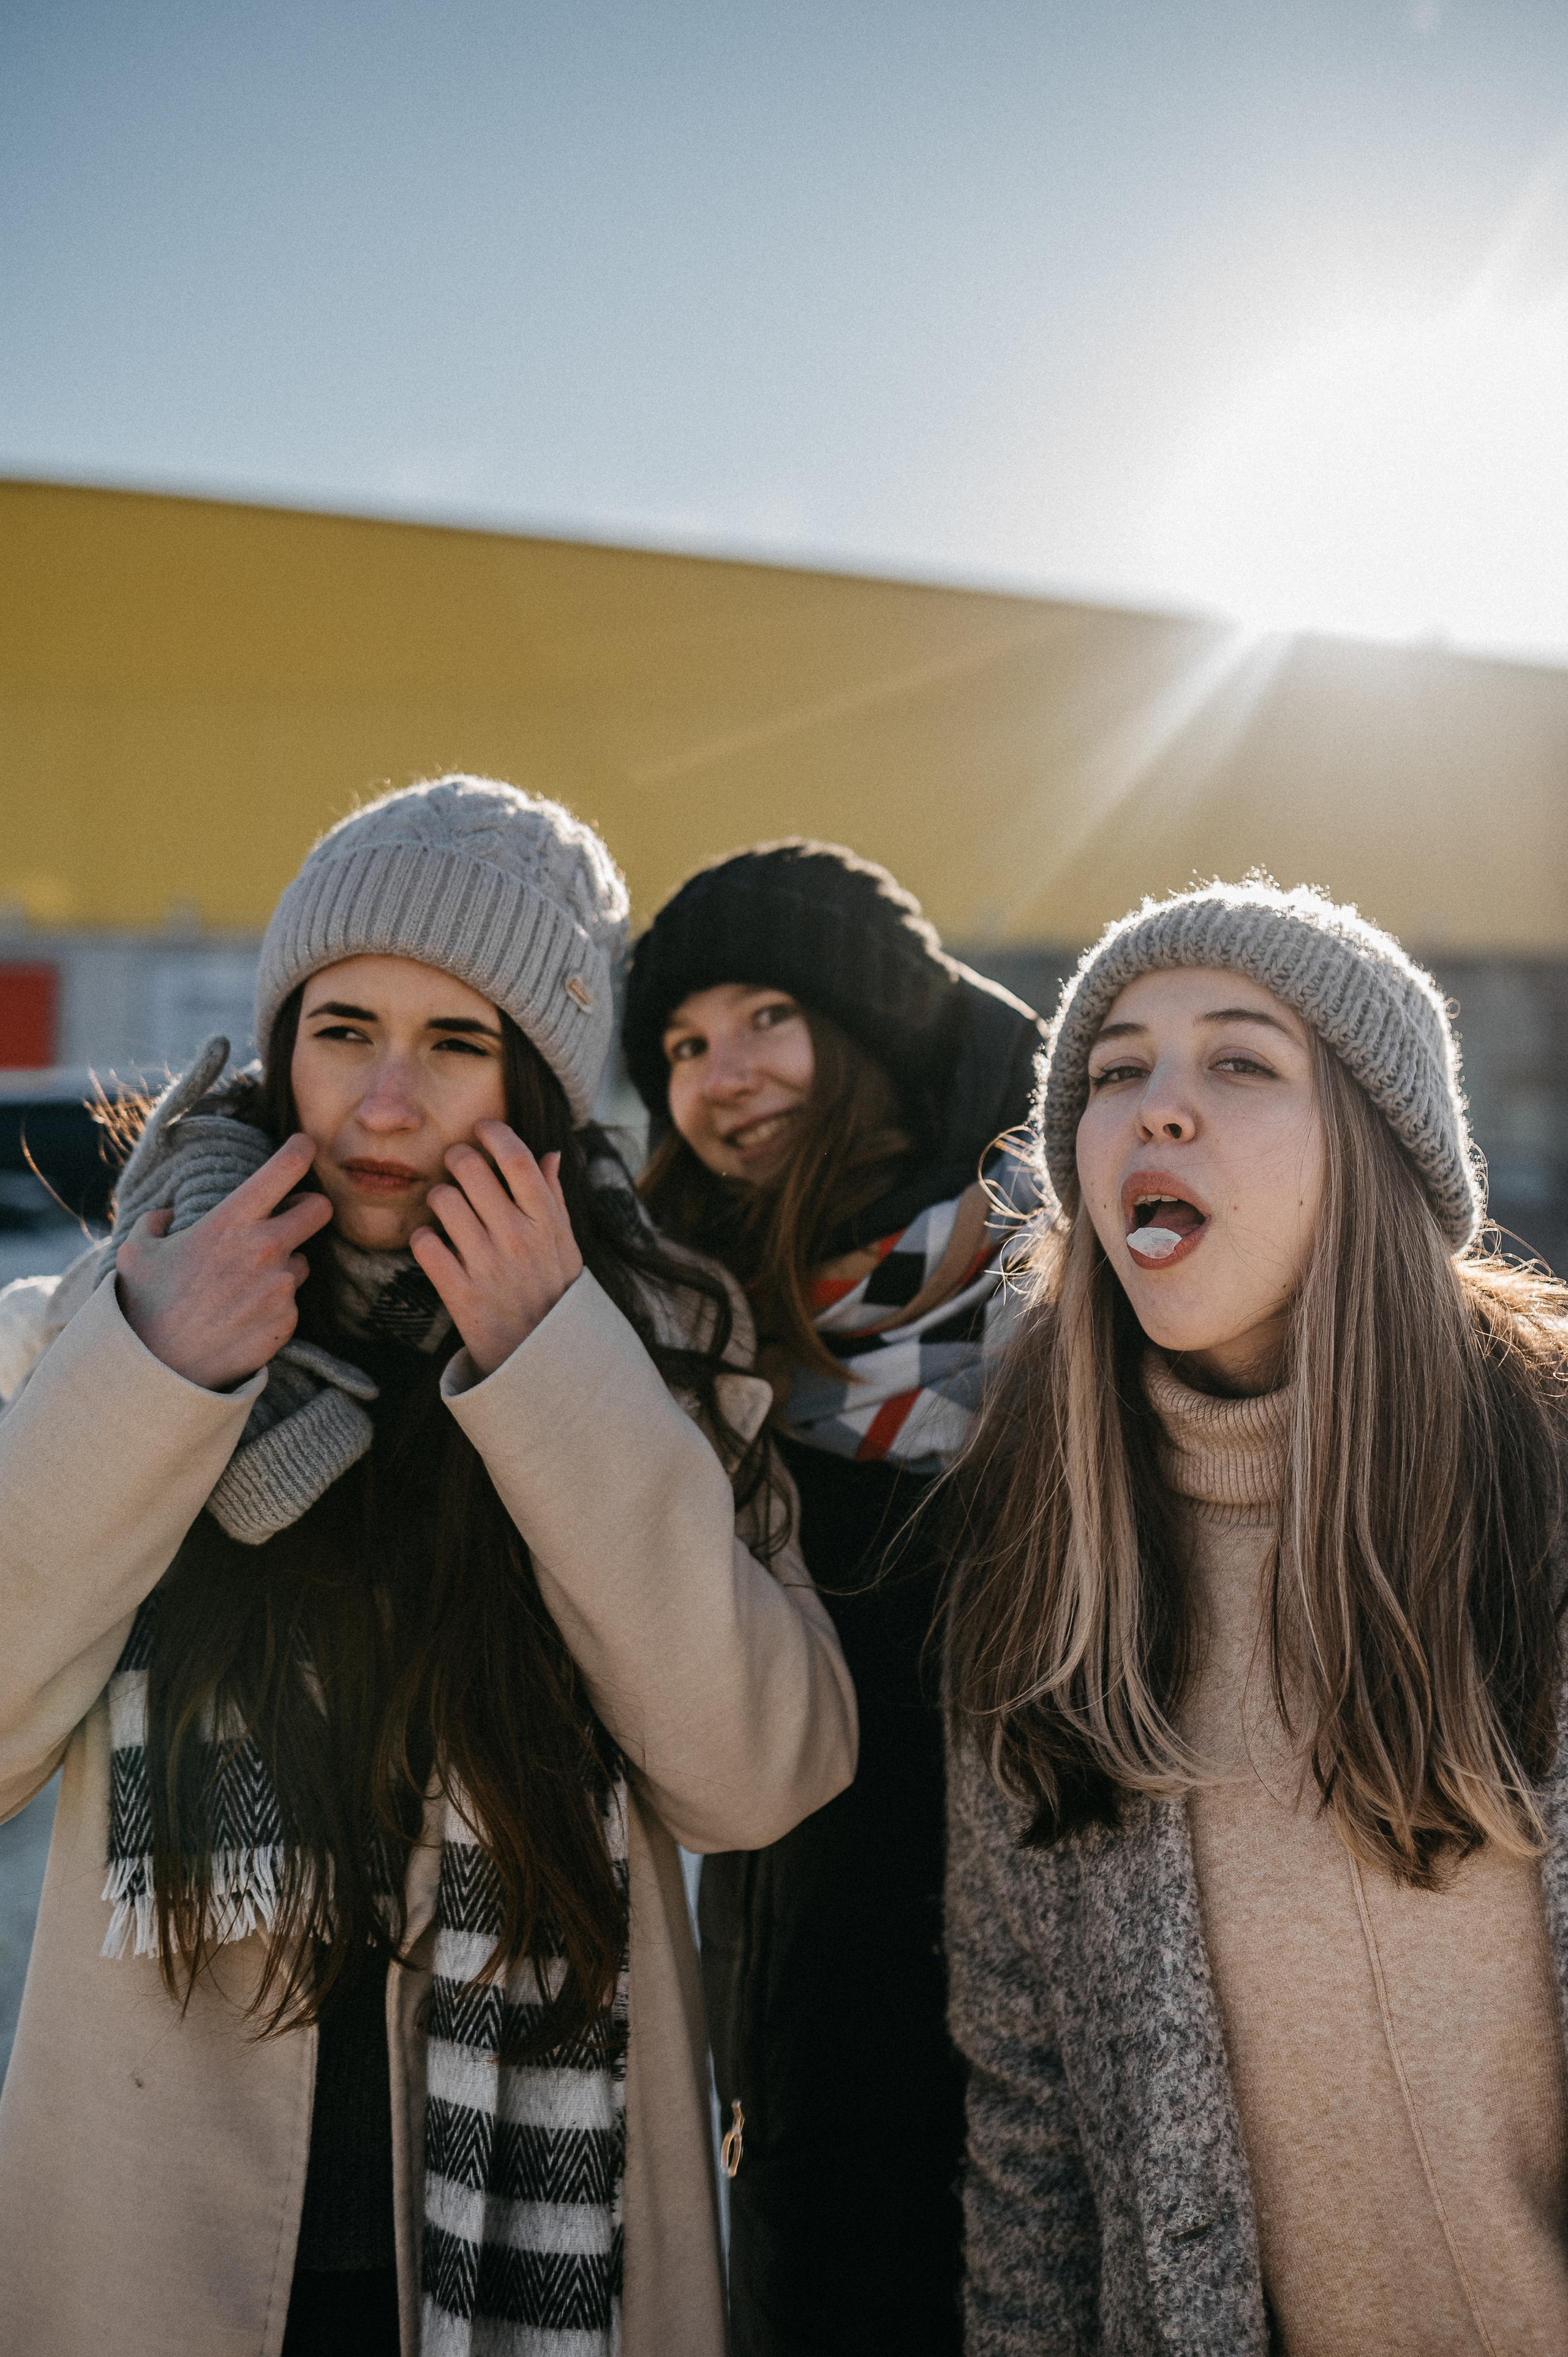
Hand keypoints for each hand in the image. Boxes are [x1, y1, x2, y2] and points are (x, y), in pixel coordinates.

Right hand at [116, 1135, 333, 1389]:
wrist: (162, 1368)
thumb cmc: (147, 1305)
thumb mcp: (137, 1253)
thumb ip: (154, 1223)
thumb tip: (167, 1215)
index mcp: (232, 1221)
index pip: (284, 1169)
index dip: (301, 1150)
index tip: (305, 1144)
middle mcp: (265, 1248)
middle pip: (320, 1209)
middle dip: (310, 1208)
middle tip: (293, 1216)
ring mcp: (281, 1286)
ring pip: (303, 1261)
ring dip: (284, 1266)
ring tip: (246, 1285)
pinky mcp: (288, 1320)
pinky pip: (292, 1302)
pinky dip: (274, 1305)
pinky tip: (243, 1315)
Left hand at [410, 1121, 583, 1376]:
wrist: (541, 1361)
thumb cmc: (554, 1295)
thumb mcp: (565, 1247)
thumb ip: (554, 1198)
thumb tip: (551, 1154)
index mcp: (546, 1223)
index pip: (517, 1159)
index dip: (494, 1133)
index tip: (482, 1127)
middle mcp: (517, 1239)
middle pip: (471, 1169)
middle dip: (456, 1158)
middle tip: (456, 1165)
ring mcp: (487, 1266)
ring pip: (442, 1201)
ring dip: (438, 1198)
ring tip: (445, 1209)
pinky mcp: (460, 1294)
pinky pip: (424, 1245)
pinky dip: (422, 1240)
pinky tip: (433, 1245)